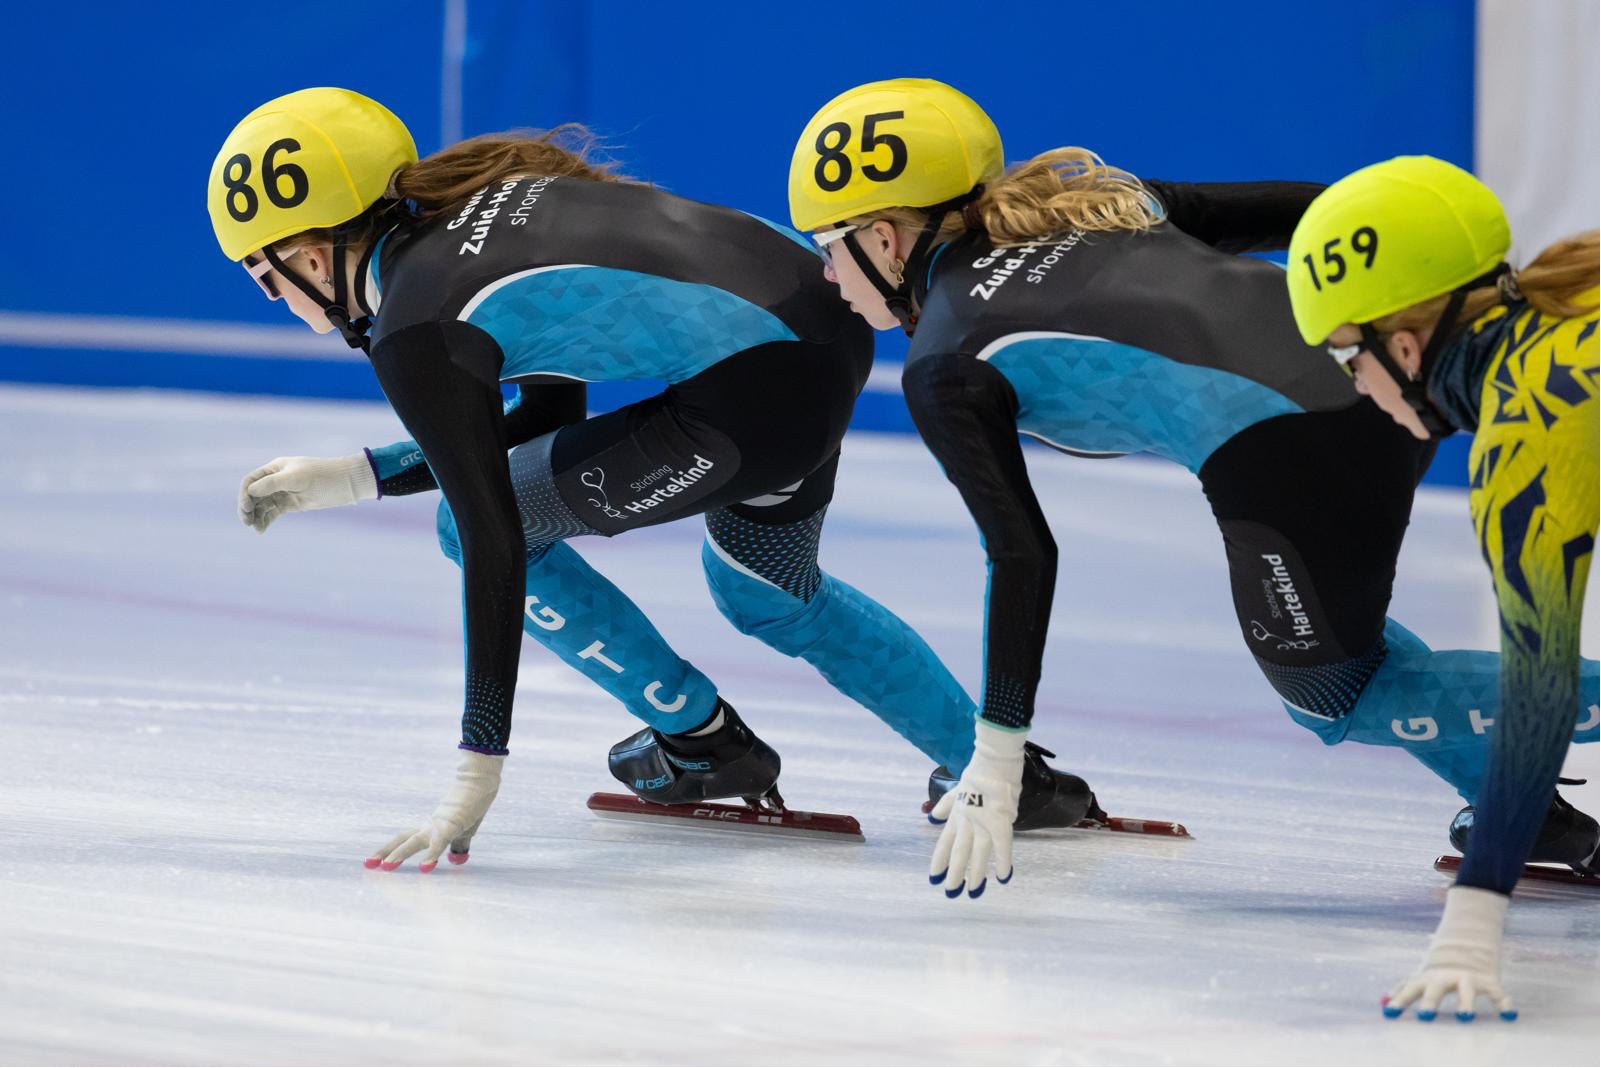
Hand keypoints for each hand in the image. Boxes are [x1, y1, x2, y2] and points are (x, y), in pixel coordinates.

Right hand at [238, 452, 376, 532]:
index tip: (246, 509)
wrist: (346, 483)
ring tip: (256, 528)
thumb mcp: (296, 478)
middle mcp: (277, 479)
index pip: (251, 481)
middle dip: (247, 508)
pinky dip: (266, 520)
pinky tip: (262, 530)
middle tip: (247, 522)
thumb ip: (272, 483)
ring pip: (262, 505)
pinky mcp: (292, 504)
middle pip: (253, 494)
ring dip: (256, 516)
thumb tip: (249, 491)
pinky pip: (273, 512)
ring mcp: (284, 492)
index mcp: (275, 468)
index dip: (244, 495)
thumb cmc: (323, 476)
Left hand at [366, 751, 504, 872]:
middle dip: (384, 852)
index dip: (389, 850)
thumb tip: (455, 860)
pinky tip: (425, 868)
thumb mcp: (464, 832)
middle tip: (367, 865)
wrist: (480, 783)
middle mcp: (429, 827)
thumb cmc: (473, 807)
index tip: (375, 862)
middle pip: (401, 839)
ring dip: (399, 854)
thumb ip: (458, 846)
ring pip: (414, 841)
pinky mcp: (452, 825)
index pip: (404, 839)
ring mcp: (439, 826)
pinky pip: (439, 843)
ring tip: (386, 867)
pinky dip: (431, 856)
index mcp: (430, 828)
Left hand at [928, 719, 1025, 898]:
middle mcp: (967, 820)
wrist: (994, 758)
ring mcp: (983, 821)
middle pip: (959, 852)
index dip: (940, 860)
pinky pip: (1002, 845)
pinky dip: (1003, 861)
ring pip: (977, 853)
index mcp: (957, 814)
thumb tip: (931, 817)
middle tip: (950, 893)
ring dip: (975, 874)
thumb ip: (945, 805)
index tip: (933, 878)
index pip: (945, 842)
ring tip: (971, 892)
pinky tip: (1002, 877)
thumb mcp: (957, 788)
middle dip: (955, 874)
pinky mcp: (1000, 820)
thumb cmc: (980, 771)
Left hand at [1385, 885, 1515, 1021]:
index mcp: (1427, 978)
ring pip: (1467, 991)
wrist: (1468, 942)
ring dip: (1465, 1004)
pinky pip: (1498, 994)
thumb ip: (1403, 989)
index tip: (1389, 1014)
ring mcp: (1468, 978)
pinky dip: (1504, 1003)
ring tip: (1465, 1019)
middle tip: (1424, 1017)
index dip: (1400, 1001)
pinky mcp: (1489, 981)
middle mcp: (1446, 978)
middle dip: (1430, 1002)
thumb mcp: (1420, 975)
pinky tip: (1509, 1014)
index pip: (1409, 990)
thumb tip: (1382, 1001)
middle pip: (1436, 989)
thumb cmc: (1439, 968)